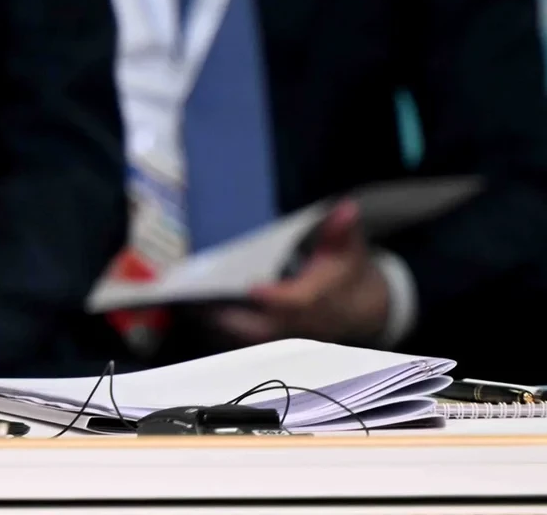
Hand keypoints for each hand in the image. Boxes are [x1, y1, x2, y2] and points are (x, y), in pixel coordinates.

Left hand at [210, 202, 391, 344]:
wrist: (360, 308)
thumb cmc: (346, 273)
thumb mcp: (348, 249)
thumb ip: (341, 230)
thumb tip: (346, 208)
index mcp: (319, 298)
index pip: (296, 302)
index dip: (276, 298)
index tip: (252, 289)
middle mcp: (300, 322)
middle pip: (263, 327)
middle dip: (230, 316)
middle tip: (196, 296)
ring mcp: (285, 334)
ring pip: (247, 336)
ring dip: (218, 321)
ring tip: (186, 300)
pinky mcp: (271, 337)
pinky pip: (241, 337)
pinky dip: (218, 324)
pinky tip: (192, 307)